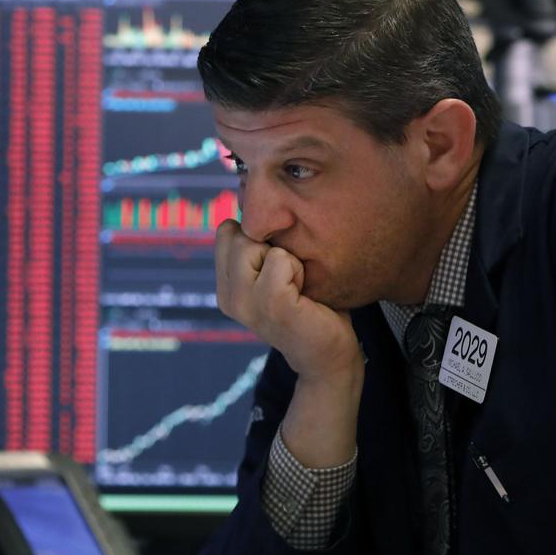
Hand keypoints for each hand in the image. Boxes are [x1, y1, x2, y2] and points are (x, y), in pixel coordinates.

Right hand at [214, 219, 361, 379]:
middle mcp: (228, 298)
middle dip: (271, 246)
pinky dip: (299, 270)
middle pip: (238, 233)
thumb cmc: (311, 307)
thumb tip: (256, 199)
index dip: (258, 238)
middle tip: (291, 280)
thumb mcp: (276, 273)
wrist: (330, 355)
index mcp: (226, 288)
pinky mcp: (271, 305)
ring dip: (287, 259)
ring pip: (255, 243)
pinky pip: (280, 259)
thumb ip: (259, 247)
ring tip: (297, 287)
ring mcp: (246, 304)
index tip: (279, 269)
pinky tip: (304, 295)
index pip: (226, 231)